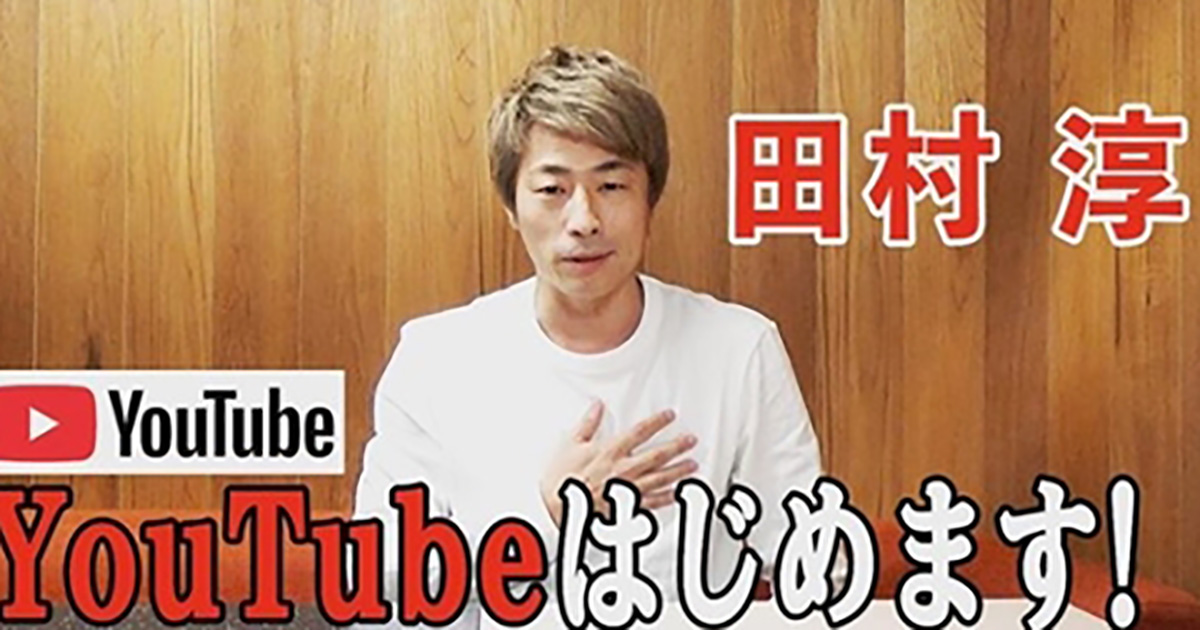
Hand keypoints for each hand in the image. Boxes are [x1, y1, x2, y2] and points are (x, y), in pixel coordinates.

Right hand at [540, 400, 698, 525]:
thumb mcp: (571, 444)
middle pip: (656, 455)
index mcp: (610, 451)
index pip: (639, 432)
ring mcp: (626, 489)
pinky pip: (651, 502)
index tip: (670, 415)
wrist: (556, 507)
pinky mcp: (625, 507)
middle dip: (677, 446)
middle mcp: (622, 469)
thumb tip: (597, 405)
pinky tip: (678, 494)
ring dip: (678, 471)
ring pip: (659, 478)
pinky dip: (667, 498)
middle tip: (691, 440)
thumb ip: (588, 424)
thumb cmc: (561, 477)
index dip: (657, 422)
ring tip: (693, 465)